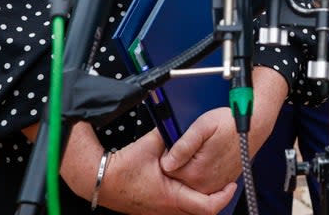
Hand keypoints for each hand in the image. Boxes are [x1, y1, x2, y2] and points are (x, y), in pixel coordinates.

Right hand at [54, 125, 235, 214]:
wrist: (98, 179)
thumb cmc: (121, 168)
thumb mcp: (151, 145)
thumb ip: (170, 135)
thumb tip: (180, 122)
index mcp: (171, 195)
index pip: (207, 206)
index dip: (223, 196)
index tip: (230, 184)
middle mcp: (167, 208)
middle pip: (200, 210)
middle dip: (213, 195)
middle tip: (222, 181)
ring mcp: (158, 210)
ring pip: (186, 209)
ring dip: (197, 196)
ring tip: (206, 181)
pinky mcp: (151, 208)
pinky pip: (174, 207)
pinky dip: (183, 196)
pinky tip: (182, 182)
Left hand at [159, 67, 286, 193]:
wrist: (254, 126)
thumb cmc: (230, 123)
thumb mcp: (202, 126)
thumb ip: (183, 146)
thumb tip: (166, 162)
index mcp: (196, 172)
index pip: (167, 170)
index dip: (169, 154)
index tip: (175, 143)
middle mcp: (205, 183)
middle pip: (178, 178)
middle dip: (179, 162)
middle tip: (190, 144)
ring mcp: (214, 185)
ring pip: (190, 181)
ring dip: (191, 167)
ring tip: (201, 149)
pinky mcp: (222, 183)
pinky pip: (203, 183)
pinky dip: (202, 171)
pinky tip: (208, 156)